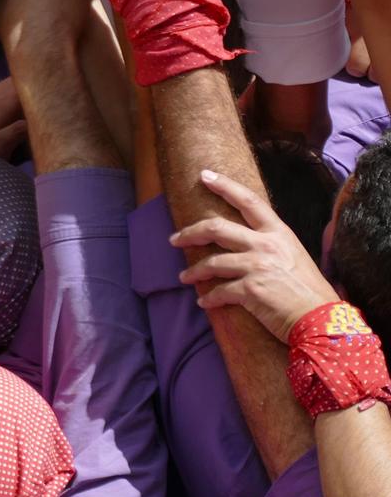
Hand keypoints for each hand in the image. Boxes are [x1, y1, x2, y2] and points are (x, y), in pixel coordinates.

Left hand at [169, 166, 338, 335]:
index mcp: (278, 233)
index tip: (204, 175)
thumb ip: (270, 245)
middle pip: (217, 228)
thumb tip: (246, 242)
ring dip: (194, 271)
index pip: (248, 201)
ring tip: (185, 278)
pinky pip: (219, 292)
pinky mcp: (250, 290)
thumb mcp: (294, 256)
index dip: (225, 186)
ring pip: (212, 262)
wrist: (322, 320)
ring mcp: (257, 266)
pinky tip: (205, 303)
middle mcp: (266, 245)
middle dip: (190, 233)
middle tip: (175, 239)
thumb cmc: (309, 291)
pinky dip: (209, 298)